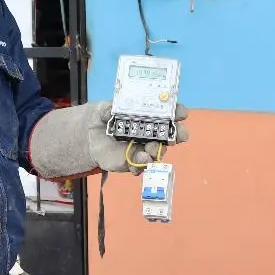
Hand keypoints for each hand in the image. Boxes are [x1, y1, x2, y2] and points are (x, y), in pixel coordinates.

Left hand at [29, 101, 190, 177]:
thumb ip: (109, 109)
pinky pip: (142, 165)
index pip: (170, 112)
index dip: (178, 112)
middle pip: (172, 134)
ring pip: (158, 151)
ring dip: (157, 151)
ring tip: (149, 151)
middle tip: (176, 136)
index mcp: (151, 116)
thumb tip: (112, 110)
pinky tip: (137, 163)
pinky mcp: (135, 161)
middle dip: (177, 135)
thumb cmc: (105, 118)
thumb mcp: (105, 109)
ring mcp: (146, 147)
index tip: (181, 113)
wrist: (92, 138)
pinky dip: (141, 165)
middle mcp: (153, 132)